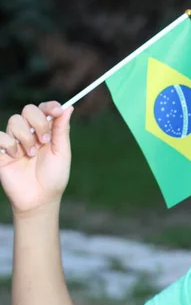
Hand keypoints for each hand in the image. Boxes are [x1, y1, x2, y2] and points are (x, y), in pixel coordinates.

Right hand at [0, 101, 73, 216]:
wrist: (40, 199)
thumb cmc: (54, 177)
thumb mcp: (62, 152)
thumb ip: (62, 130)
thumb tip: (69, 107)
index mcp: (46, 131)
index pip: (44, 109)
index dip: (50, 106)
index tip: (58, 111)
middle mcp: (29, 132)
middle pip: (28, 109)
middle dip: (39, 122)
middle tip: (45, 140)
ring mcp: (14, 141)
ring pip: (15, 120)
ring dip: (26, 137)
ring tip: (32, 154)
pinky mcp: (1, 151)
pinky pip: (0, 136)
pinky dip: (10, 144)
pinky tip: (16, 156)